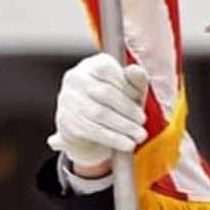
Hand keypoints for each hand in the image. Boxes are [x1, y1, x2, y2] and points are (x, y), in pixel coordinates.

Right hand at [47, 53, 148, 170]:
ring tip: (140, 135)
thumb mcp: (129, 90)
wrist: (89, 128)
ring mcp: (68, 100)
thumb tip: (136, 71)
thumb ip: (136, 79)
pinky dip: (114, 138)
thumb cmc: (114, 103)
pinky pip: (93, 130)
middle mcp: (75, 78)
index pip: (107, 70)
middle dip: (128, 109)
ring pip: (99, 113)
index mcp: (91, 65)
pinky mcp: (67, 122)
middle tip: (143, 121)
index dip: (126, 85)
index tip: (139, 99)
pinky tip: (128, 144)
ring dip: (124, 126)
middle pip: (104, 93)